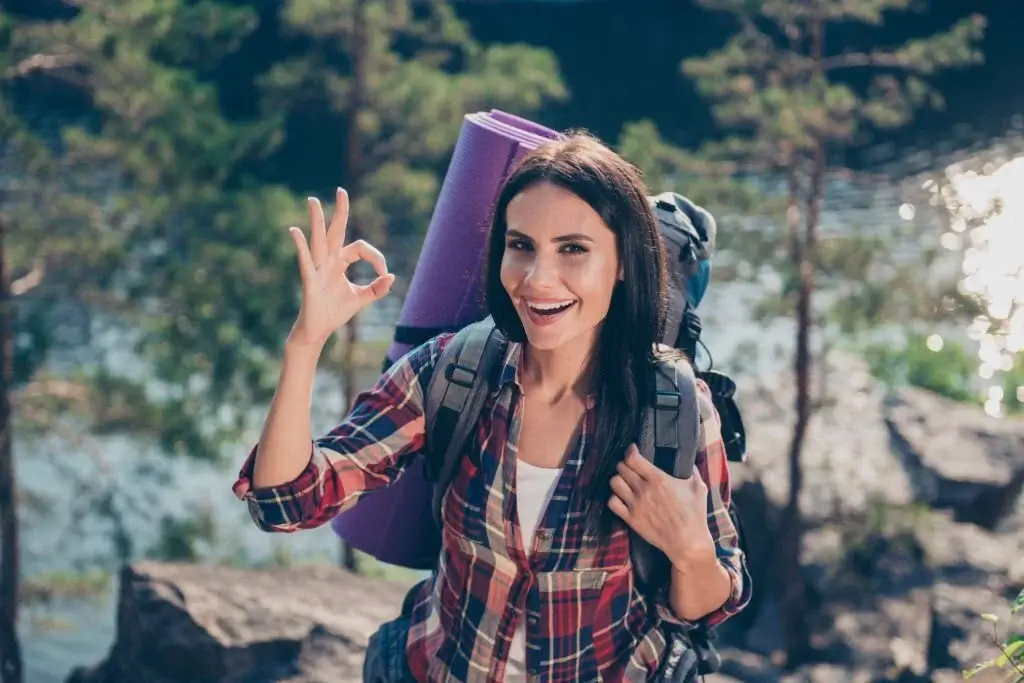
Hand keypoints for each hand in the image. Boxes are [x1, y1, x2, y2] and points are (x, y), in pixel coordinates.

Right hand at [288, 188, 394, 347]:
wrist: (319, 330)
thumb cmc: (335, 312)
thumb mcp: (361, 299)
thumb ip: (377, 289)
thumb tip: (392, 277)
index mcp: (340, 262)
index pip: (361, 248)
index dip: (376, 257)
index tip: (385, 273)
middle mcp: (328, 261)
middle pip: (336, 231)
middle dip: (340, 211)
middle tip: (342, 190)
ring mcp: (318, 268)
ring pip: (318, 240)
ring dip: (316, 220)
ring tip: (313, 200)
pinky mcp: (309, 280)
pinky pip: (305, 260)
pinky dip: (300, 246)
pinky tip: (295, 231)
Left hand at [609, 444, 715, 566]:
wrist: (687, 542)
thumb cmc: (695, 515)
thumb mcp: (698, 488)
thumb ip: (692, 471)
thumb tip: (689, 460)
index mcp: (658, 479)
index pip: (633, 458)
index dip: (630, 451)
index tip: (633, 449)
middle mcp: (643, 490)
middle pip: (621, 468)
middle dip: (624, 464)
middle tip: (630, 466)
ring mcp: (635, 505)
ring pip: (614, 483)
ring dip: (618, 479)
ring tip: (624, 480)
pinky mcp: (631, 519)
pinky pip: (612, 503)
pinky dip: (614, 497)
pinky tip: (621, 497)